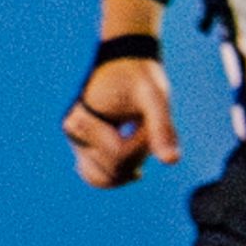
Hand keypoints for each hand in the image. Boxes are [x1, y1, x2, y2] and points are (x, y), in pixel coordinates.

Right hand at [66, 59, 178, 189]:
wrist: (128, 65)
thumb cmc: (140, 77)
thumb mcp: (155, 97)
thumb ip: (162, 128)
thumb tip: (171, 161)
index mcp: (81, 120)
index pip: (119, 154)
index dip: (144, 141)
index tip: (148, 117)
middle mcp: (73, 135)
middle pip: (113, 170)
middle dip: (139, 152)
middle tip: (144, 124)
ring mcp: (77, 145)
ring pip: (106, 179)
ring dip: (131, 165)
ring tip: (140, 138)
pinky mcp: (86, 151)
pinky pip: (100, 178)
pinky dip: (120, 175)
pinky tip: (137, 166)